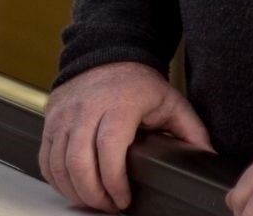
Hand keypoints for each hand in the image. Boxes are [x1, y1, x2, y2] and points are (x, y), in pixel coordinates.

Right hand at [39, 61, 212, 211]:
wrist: (108, 52)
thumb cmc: (138, 81)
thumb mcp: (169, 100)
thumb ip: (190, 129)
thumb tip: (207, 155)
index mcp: (120, 102)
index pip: (109, 148)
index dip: (114, 181)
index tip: (123, 199)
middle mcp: (88, 106)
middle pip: (79, 161)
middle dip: (93, 195)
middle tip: (109, 205)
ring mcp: (66, 113)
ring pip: (58, 164)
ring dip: (75, 191)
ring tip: (94, 199)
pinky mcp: (51, 119)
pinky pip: (45, 159)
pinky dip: (57, 180)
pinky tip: (74, 186)